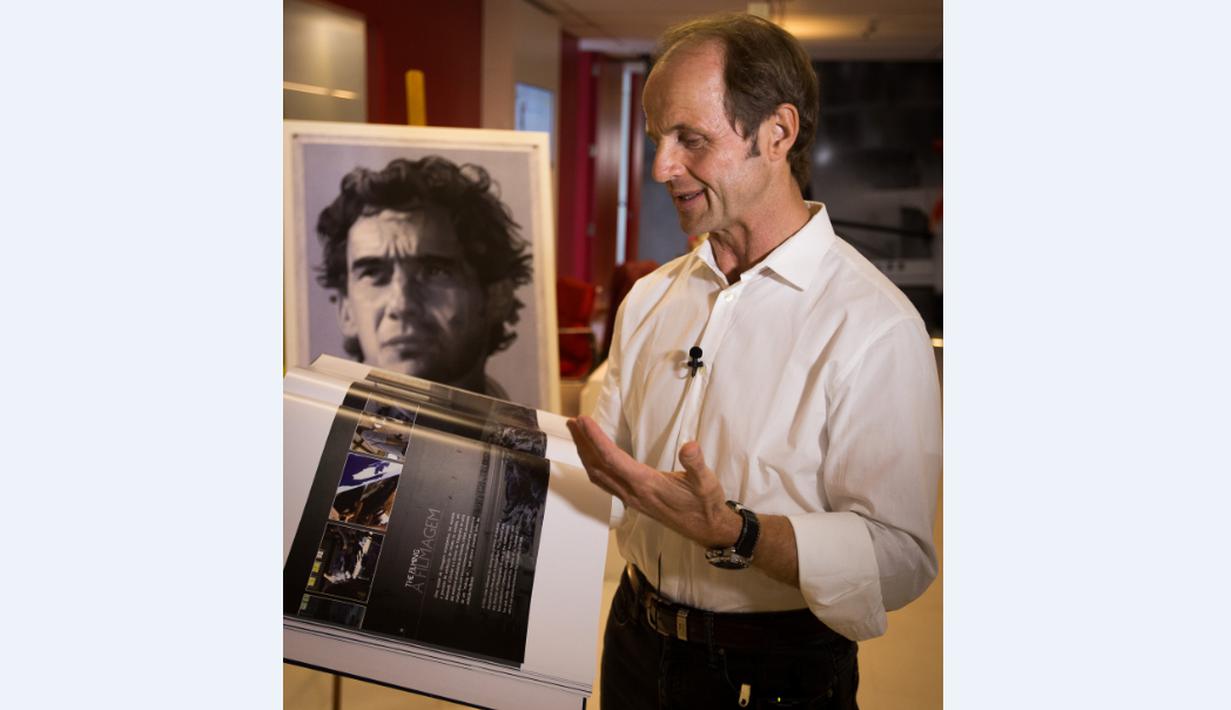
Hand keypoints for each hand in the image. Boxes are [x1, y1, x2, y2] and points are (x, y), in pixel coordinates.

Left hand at [566, 415, 740, 548]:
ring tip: (576, 434)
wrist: (706, 529)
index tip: (583, 421)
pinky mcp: (633, 500)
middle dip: (582, 443)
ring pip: (598, 476)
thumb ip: (696, 464)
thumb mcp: (707, 482)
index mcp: (647, 484)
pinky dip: (593, 467)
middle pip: (598, 466)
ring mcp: (631, 498)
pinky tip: (592, 459)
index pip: (613, 459)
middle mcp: (633, 492)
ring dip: (584, 454)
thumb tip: (690, 446)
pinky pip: (605, 483)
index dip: (595, 439)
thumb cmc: (705, 504)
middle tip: (572, 422)